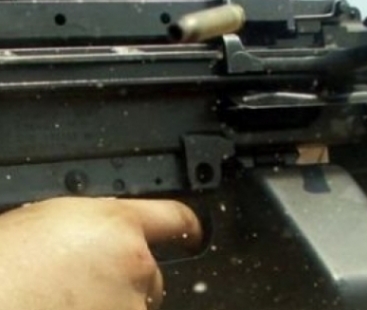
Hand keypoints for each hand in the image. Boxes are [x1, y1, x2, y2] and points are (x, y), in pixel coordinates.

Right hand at [0, 197, 200, 309]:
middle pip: (152, 273)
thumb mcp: (48, 223)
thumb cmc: (4, 266)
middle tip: (82, 291)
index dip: (190, 226)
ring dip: (114, 307)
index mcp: (115, 223)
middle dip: (128, 283)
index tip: (196, 234)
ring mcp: (131, 303)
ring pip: (136, 306)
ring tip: (63, 303)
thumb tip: (100, 237)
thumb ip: (91, 227)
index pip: (174, 218)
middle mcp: (134, 261)